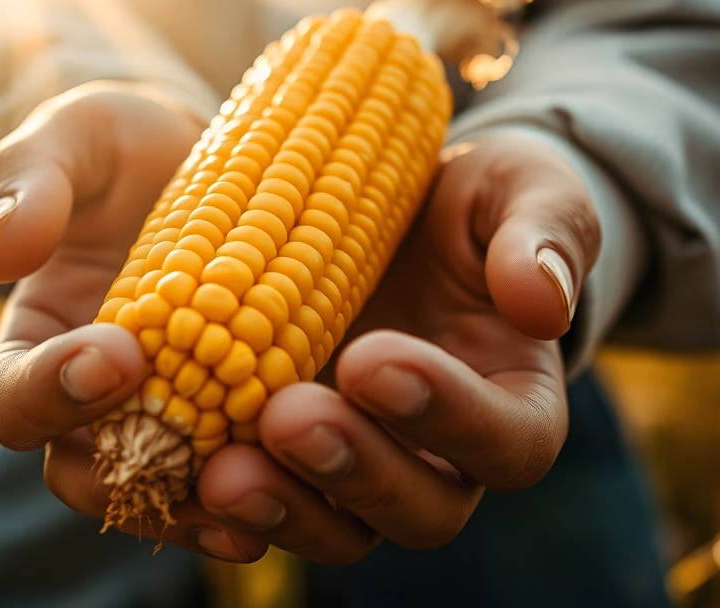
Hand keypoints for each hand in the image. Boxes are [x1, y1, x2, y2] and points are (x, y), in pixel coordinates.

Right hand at [0, 83, 270, 561]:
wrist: (218, 159)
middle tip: (191, 451)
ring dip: (207, 507)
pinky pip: (246, 478)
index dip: (49, 393)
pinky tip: (315, 485)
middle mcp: (94, 404)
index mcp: (35, 346)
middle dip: (133, 475)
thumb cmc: (124, 148)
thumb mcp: (77, 138)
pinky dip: (273, 490)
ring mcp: (173, 420)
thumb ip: (30, 181)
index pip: (11, 399)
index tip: (118, 353)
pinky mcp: (244, 422)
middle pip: (88, 477)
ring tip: (253, 498)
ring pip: (171, 496)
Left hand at [192, 132, 600, 564]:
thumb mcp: (524, 191)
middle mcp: (443, 457)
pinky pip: (263, 503)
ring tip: (222, 472)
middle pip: (418, 510)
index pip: (507, 440)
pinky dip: (219, 502)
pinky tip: (174, 465)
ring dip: (282, 508)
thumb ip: (545, 235)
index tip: (373, 359)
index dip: (448, 415)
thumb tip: (541, 303)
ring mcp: (361, 464)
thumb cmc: (479, 202)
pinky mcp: (290, 456)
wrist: (405, 212)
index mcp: (515, 404)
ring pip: (337, 528)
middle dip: (352, 471)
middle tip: (286, 418)